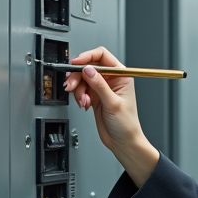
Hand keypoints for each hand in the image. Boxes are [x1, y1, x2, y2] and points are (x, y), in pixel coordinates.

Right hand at [65, 46, 158, 185]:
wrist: (123, 141)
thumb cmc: (126, 124)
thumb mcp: (113, 103)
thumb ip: (99, 85)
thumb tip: (88, 69)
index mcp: (122, 75)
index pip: (102, 56)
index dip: (87, 57)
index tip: (76, 63)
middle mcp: (112, 79)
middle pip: (88, 66)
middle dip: (78, 76)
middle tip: (71, 86)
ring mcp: (102, 87)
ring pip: (82, 78)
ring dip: (78, 89)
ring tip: (83, 101)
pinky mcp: (94, 96)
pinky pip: (81, 89)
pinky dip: (79, 96)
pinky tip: (85, 105)